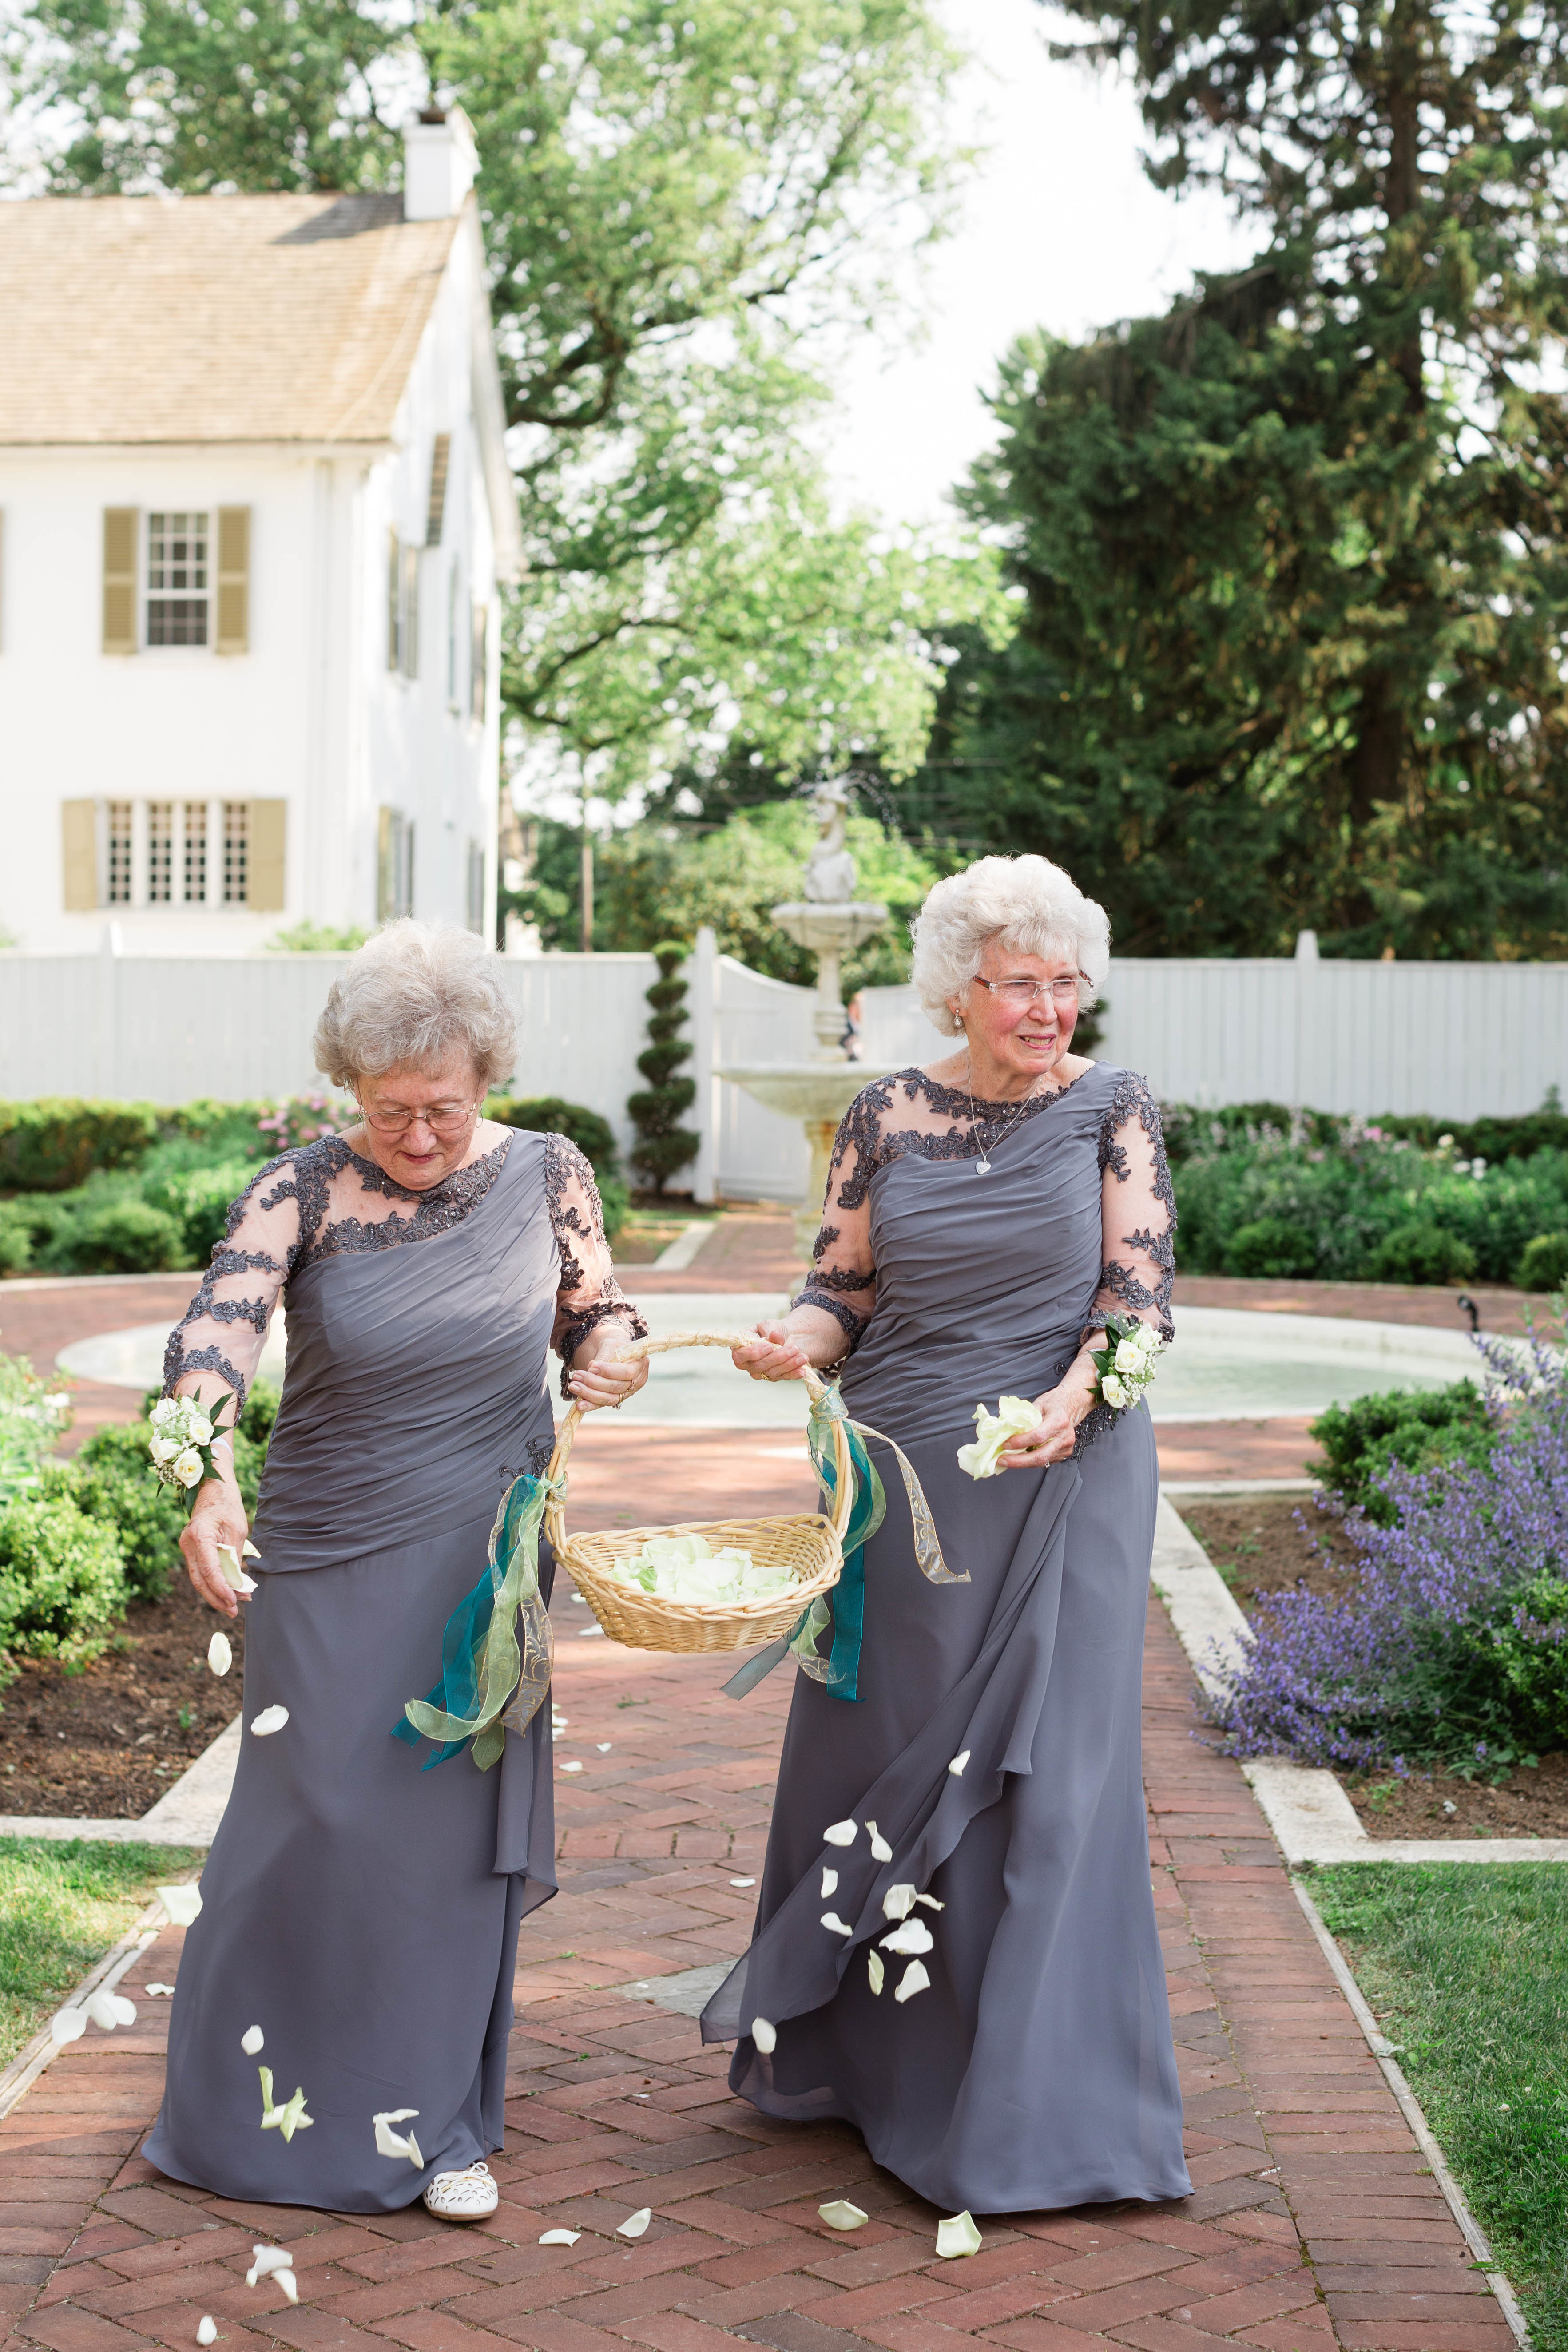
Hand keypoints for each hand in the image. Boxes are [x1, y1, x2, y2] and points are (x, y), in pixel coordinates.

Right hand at [180, 1475, 249, 1617]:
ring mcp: (186, 1547)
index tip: (234, 1602)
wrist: (213, 1488)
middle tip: (233, 1611)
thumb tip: (236, 1586)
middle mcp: (187, 1543)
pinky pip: (201, 1570)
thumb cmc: (227, 1506)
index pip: (209, 1570)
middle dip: (216, 1598)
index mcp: (199, 1536)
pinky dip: (213, 1581)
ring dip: (215, 1593)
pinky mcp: (191, 1549)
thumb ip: (234, 1558)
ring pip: (198, 1578)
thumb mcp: (237, 1531)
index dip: (221, 1589)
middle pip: (199, 1580)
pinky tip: (227, 1590)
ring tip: (233, 1605)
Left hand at [568, 1349, 648, 1411]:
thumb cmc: (614, 1346)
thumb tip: (591, 1369)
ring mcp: (626, 1393)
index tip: (591, 1367)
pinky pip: (602, 1404)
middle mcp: (635, 1382)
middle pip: (616, 1387)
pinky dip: (590, 1405)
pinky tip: (579, 1405)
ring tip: (573, 1386)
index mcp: (640, 1365)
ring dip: (589, 1394)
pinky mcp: (614, 1399)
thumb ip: (603, 1357)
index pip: (627, 1372)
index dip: (609, 1371)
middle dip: (594, 1383)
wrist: (612, 1352)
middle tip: (577, 1375)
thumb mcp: (610, 1345)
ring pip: (609, 1398)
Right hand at [731, 1319, 810, 1382]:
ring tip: (803, 1356)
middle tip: (793, 1348)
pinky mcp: (774, 1377)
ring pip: (772, 1372)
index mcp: (741, 1348)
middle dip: (778, 1357)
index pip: (740, 1356)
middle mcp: (748, 1363)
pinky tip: (802, 1370)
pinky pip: (783, 1377)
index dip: (753, 1353)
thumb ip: (770, 1329)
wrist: (786, 1337)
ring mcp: (761, 1372)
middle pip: (759, 1365)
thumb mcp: (770, 1325)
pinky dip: (794, 1374)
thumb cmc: (773, 1330)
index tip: (769, 1346)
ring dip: (789, 1364)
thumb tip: (774, 1336)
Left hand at [997, 1381, 1087, 1470]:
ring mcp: (1065, 1447)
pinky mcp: (1063, 1453)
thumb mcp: (1038, 1404)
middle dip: (1018, 1461)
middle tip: (1002, 1460)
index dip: (1020, 1443)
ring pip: (1042, 1461)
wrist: (1072, 1404)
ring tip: (1007, 1460)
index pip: (1038, 1436)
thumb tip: (1004, 1428)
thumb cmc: (1054, 1402)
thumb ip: (1024, 1417)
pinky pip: (1045, 1461)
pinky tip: (1019, 1458)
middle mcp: (1064, 1436)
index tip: (1005, 1444)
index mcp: (1059, 1421)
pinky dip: (1030, 1461)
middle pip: (1041, 1456)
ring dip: (1022, 1463)